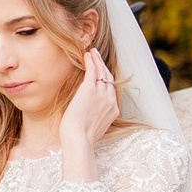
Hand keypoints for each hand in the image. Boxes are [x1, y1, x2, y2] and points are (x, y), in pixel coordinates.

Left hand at [59, 46, 119, 179]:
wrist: (78, 139)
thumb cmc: (82, 137)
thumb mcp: (96, 128)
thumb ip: (98, 118)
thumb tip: (91, 115)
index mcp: (113, 110)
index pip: (111, 90)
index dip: (106, 79)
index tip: (101, 72)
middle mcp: (110, 100)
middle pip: (109, 78)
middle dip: (103, 66)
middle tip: (97, 57)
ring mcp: (101, 94)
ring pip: (102, 72)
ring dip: (97, 60)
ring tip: (92, 52)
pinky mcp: (89, 90)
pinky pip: (93, 71)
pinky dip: (91, 61)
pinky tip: (87, 55)